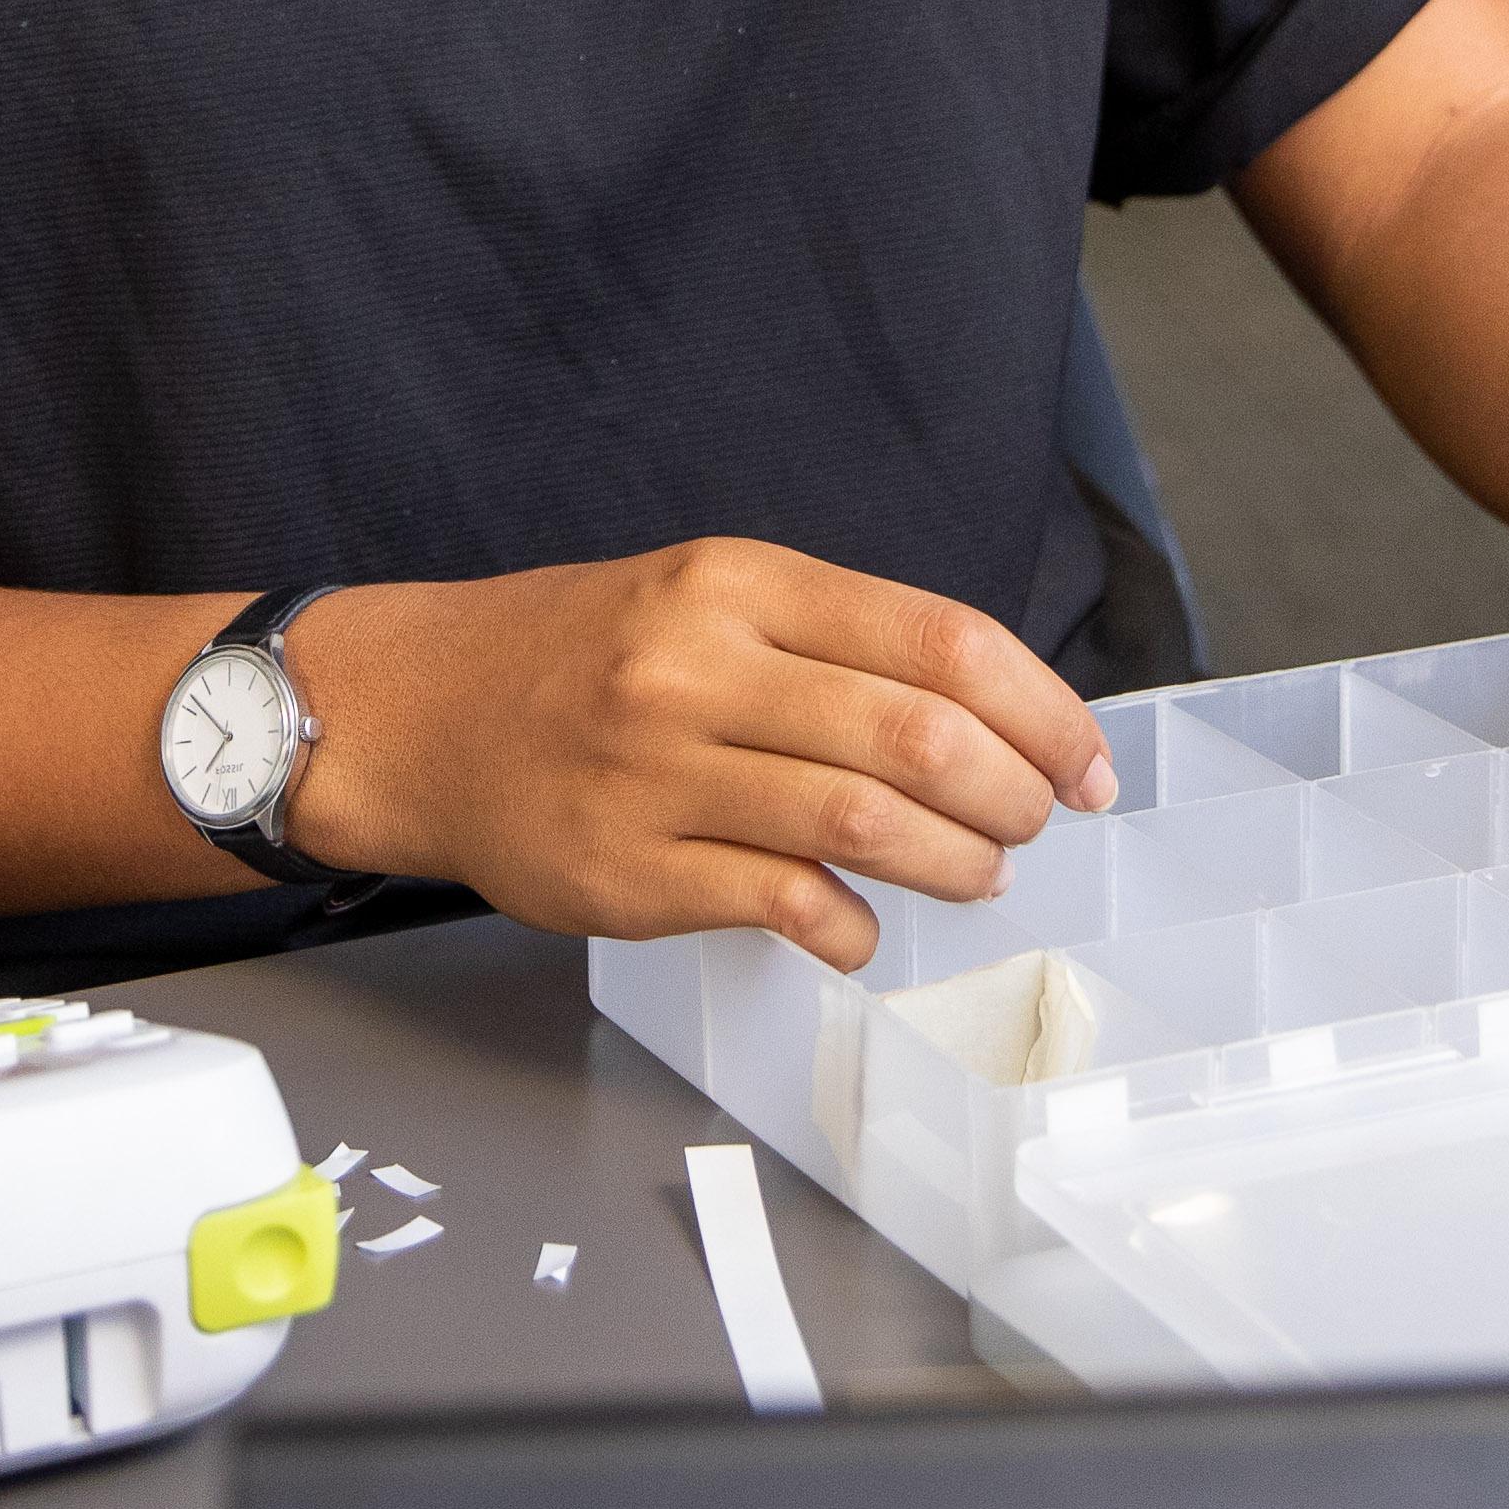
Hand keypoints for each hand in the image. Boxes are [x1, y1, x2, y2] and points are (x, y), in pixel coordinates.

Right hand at [277, 540, 1116, 970]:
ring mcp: (660, 770)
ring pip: (862, 819)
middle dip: (1012, 793)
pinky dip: (852, 924)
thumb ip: (834, 646)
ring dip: (953, 861)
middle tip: (1033, 822)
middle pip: (917, 733)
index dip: (1043, 710)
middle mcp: (701, 665)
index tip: (1087, 763)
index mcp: (740, 583)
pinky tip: (861, 925)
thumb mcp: (706, 598)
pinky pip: (783, 902)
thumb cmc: (585, 659)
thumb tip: (995, 722)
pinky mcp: (629, 868)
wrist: (421, 712)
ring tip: (976, 872)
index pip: (940, 640)